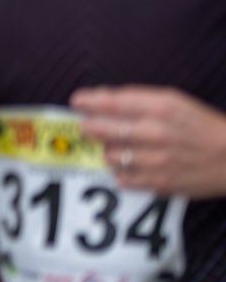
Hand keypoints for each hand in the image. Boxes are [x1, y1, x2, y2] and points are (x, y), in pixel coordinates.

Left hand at [73, 86, 225, 197]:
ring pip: (109, 156)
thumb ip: (139, 100)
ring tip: (117, 147)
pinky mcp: (158, 182)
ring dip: (107, 151)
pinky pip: (122, 179)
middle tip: (88, 126)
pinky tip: (130, 165)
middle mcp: (155, 133)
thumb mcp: (176, 102)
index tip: (77, 102)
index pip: (111, 102)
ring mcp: (156, 159)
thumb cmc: (203, 127)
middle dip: (89, 127)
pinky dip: (121, 172)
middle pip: (101, 130)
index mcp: (161, 108)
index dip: (88, 102)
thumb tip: (101, 99)